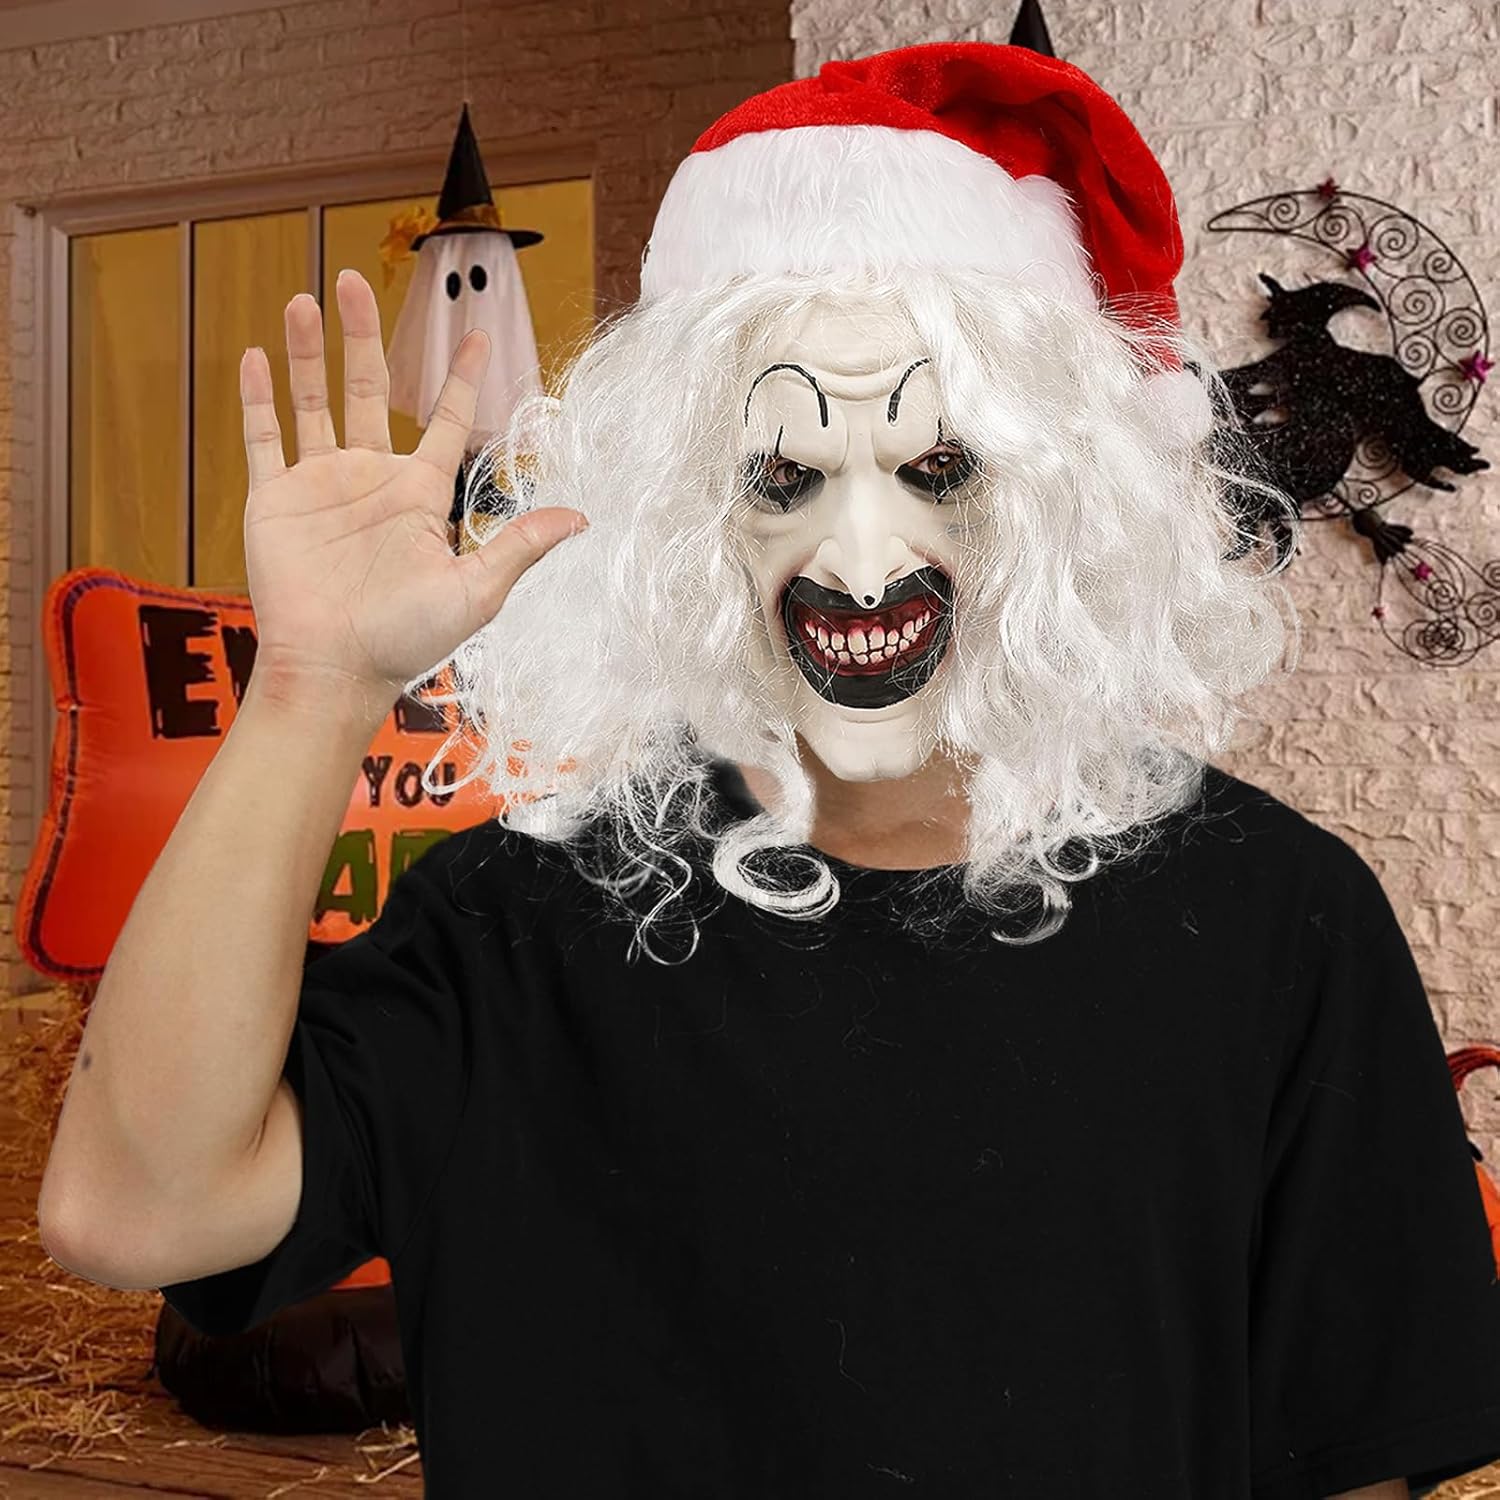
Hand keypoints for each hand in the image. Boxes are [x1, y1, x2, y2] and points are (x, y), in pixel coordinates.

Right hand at [240, 269, 586, 709]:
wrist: (335, 669)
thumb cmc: (407, 638)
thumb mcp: (477, 590)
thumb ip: (521, 545)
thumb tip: (582, 517)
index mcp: (419, 495)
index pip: (443, 421)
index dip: (457, 378)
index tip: (472, 332)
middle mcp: (370, 479)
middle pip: (368, 390)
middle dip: (363, 336)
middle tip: (356, 279)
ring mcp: (320, 486)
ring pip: (312, 401)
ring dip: (306, 351)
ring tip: (302, 298)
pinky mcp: (275, 500)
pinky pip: (264, 439)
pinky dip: (259, 399)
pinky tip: (256, 355)